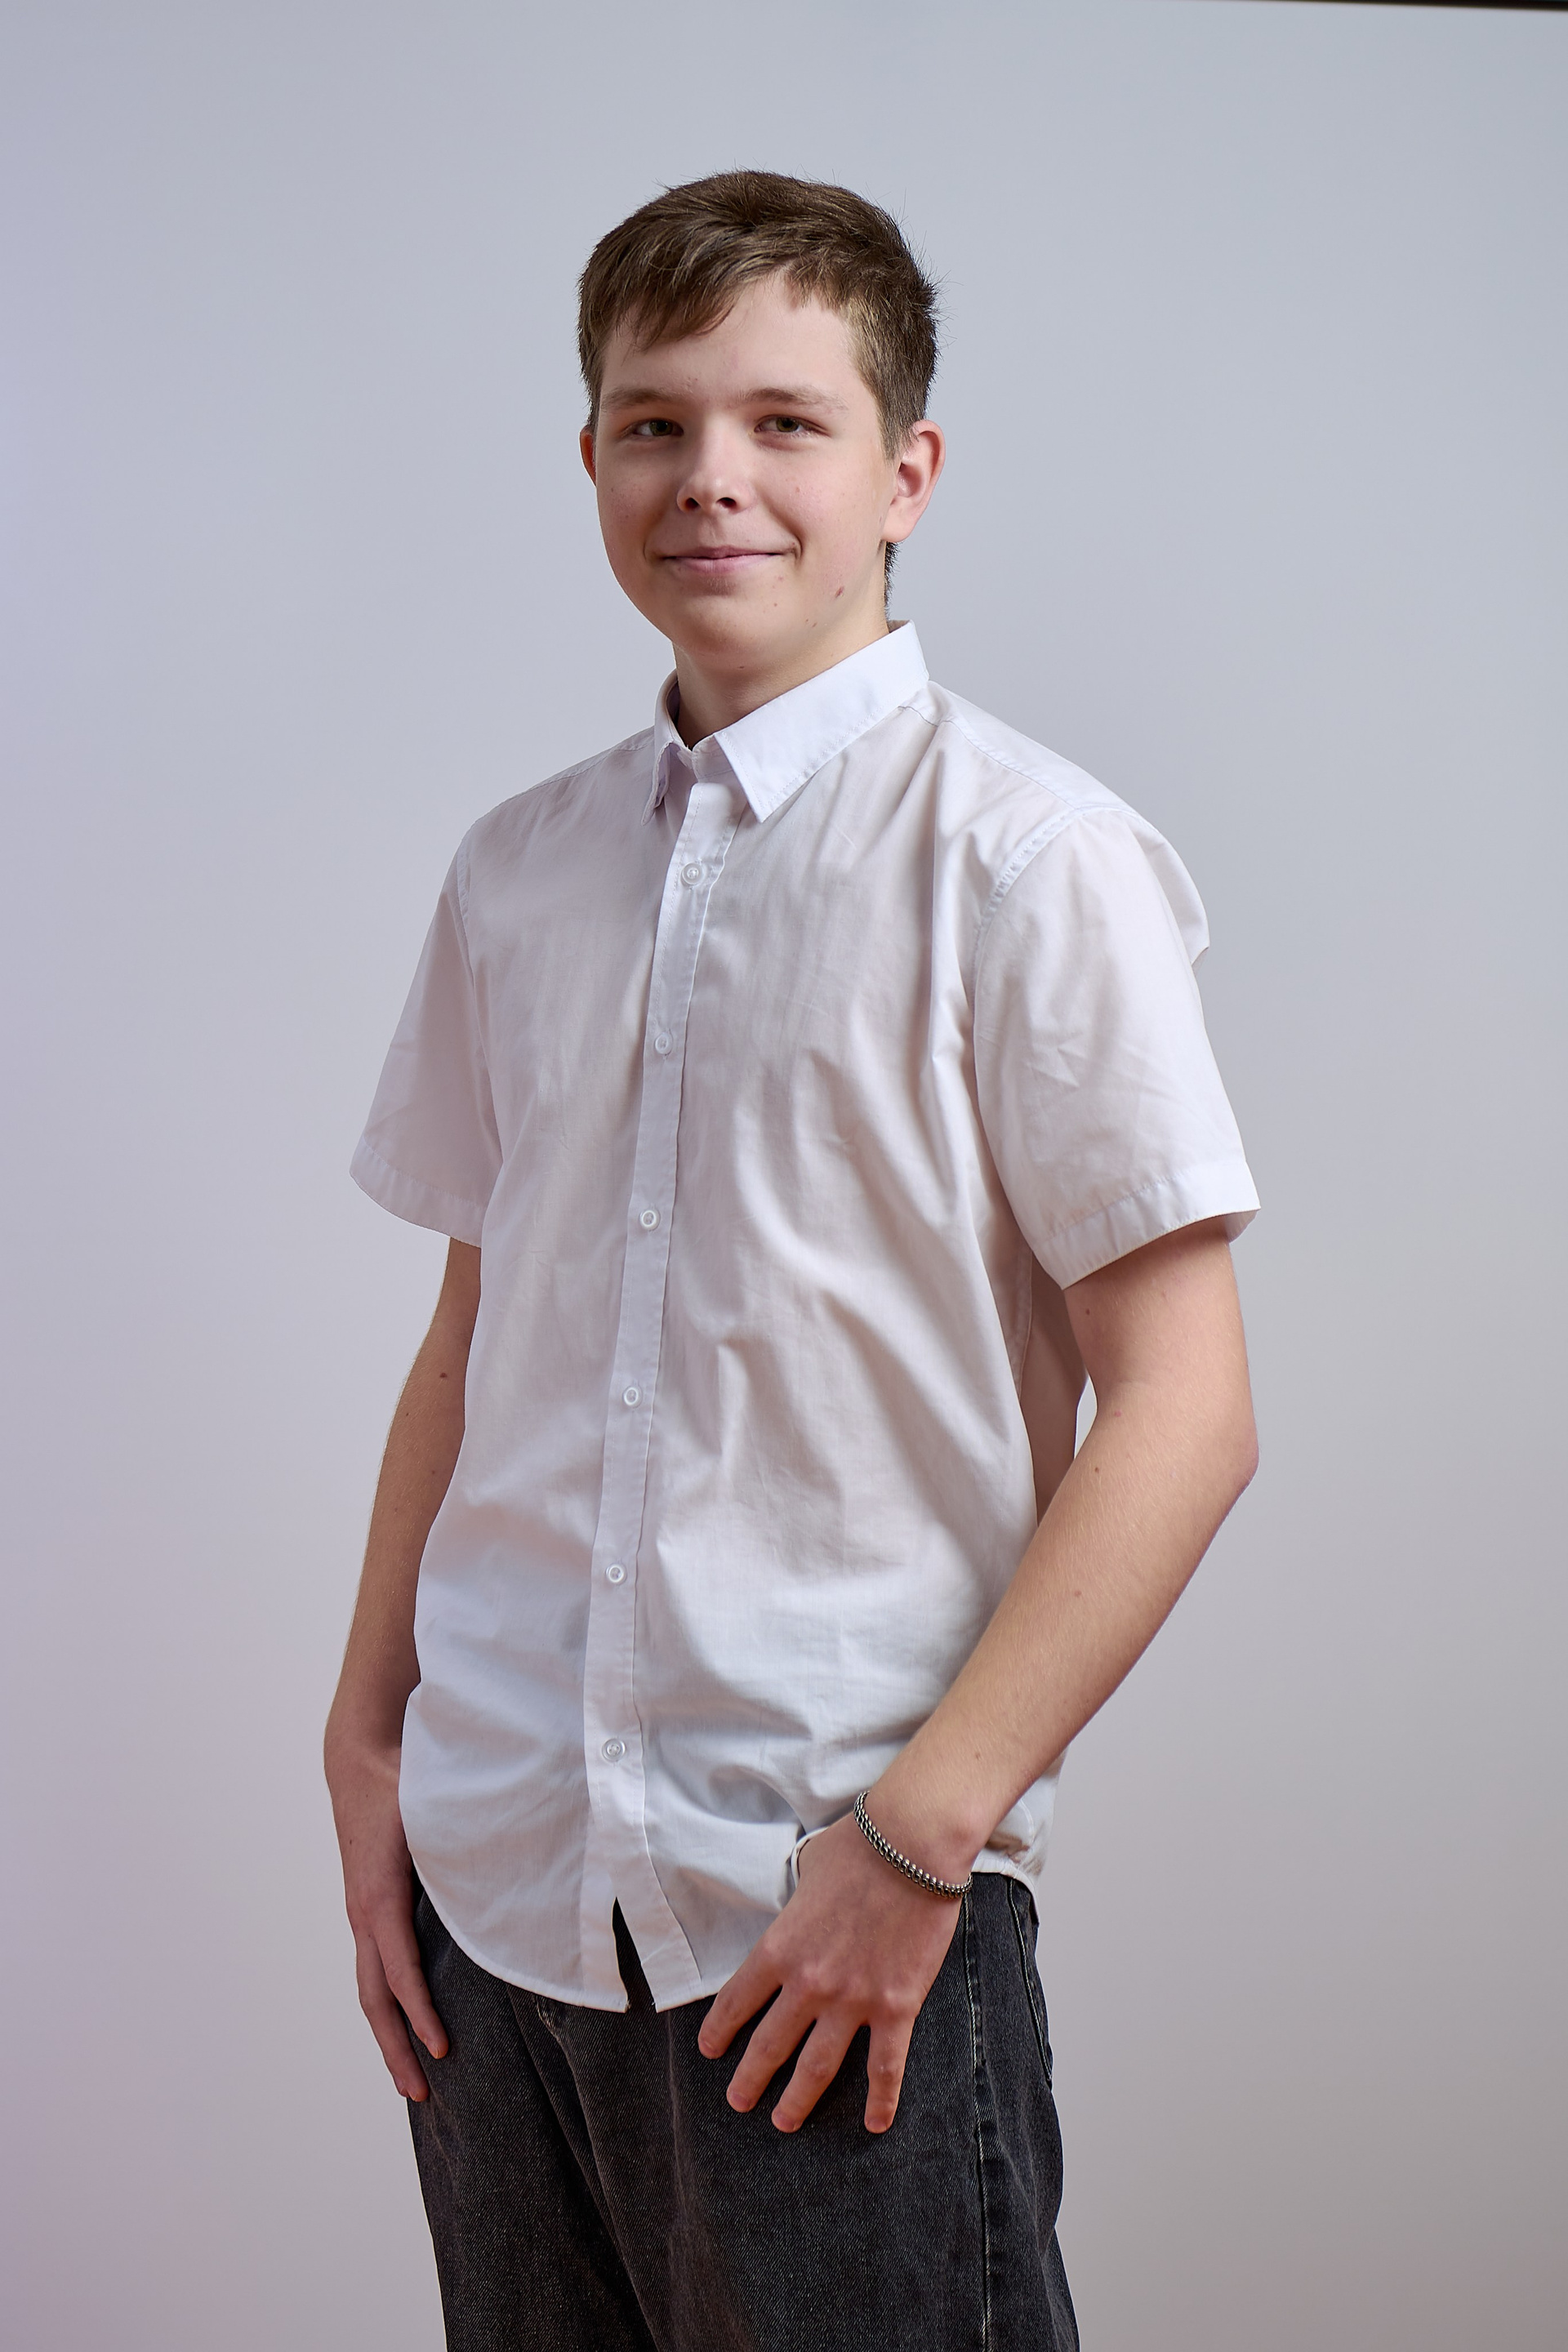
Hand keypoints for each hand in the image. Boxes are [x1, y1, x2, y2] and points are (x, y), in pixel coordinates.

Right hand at [325, 1737, 447, 2099]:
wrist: (360, 1757)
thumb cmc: (404, 1782)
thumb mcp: (435, 1810)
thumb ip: (470, 1842)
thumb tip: (526, 1857)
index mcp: (380, 1895)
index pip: (399, 1969)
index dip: (420, 2012)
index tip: (443, 2047)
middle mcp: (364, 1913)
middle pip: (375, 1998)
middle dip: (397, 2048)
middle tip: (423, 2093)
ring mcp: (362, 1914)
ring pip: (370, 1991)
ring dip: (389, 2036)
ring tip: (414, 2080)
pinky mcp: (368, 1910)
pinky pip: (375, 1969)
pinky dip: (389, 2005)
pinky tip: (410, 2025)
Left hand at [697, 1809, 964, 2133]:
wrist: (913, 1845)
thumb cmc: (859, 1847)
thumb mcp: (808, 1868)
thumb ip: (799, 1900)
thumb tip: (803, 1902)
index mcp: (780, 1947)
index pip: (736, 2000)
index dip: (720, 2030)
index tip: (710, 2051)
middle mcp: (808, 1983)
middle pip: (770, 2044)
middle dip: (750, 2078)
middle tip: (739, 2101)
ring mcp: (853, 2001)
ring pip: (817, 2068)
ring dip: (797, 2100)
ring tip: (783, 2121)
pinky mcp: (897, 2007)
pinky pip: (885, 2067)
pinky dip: (880, 2101)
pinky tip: (875, 2125)